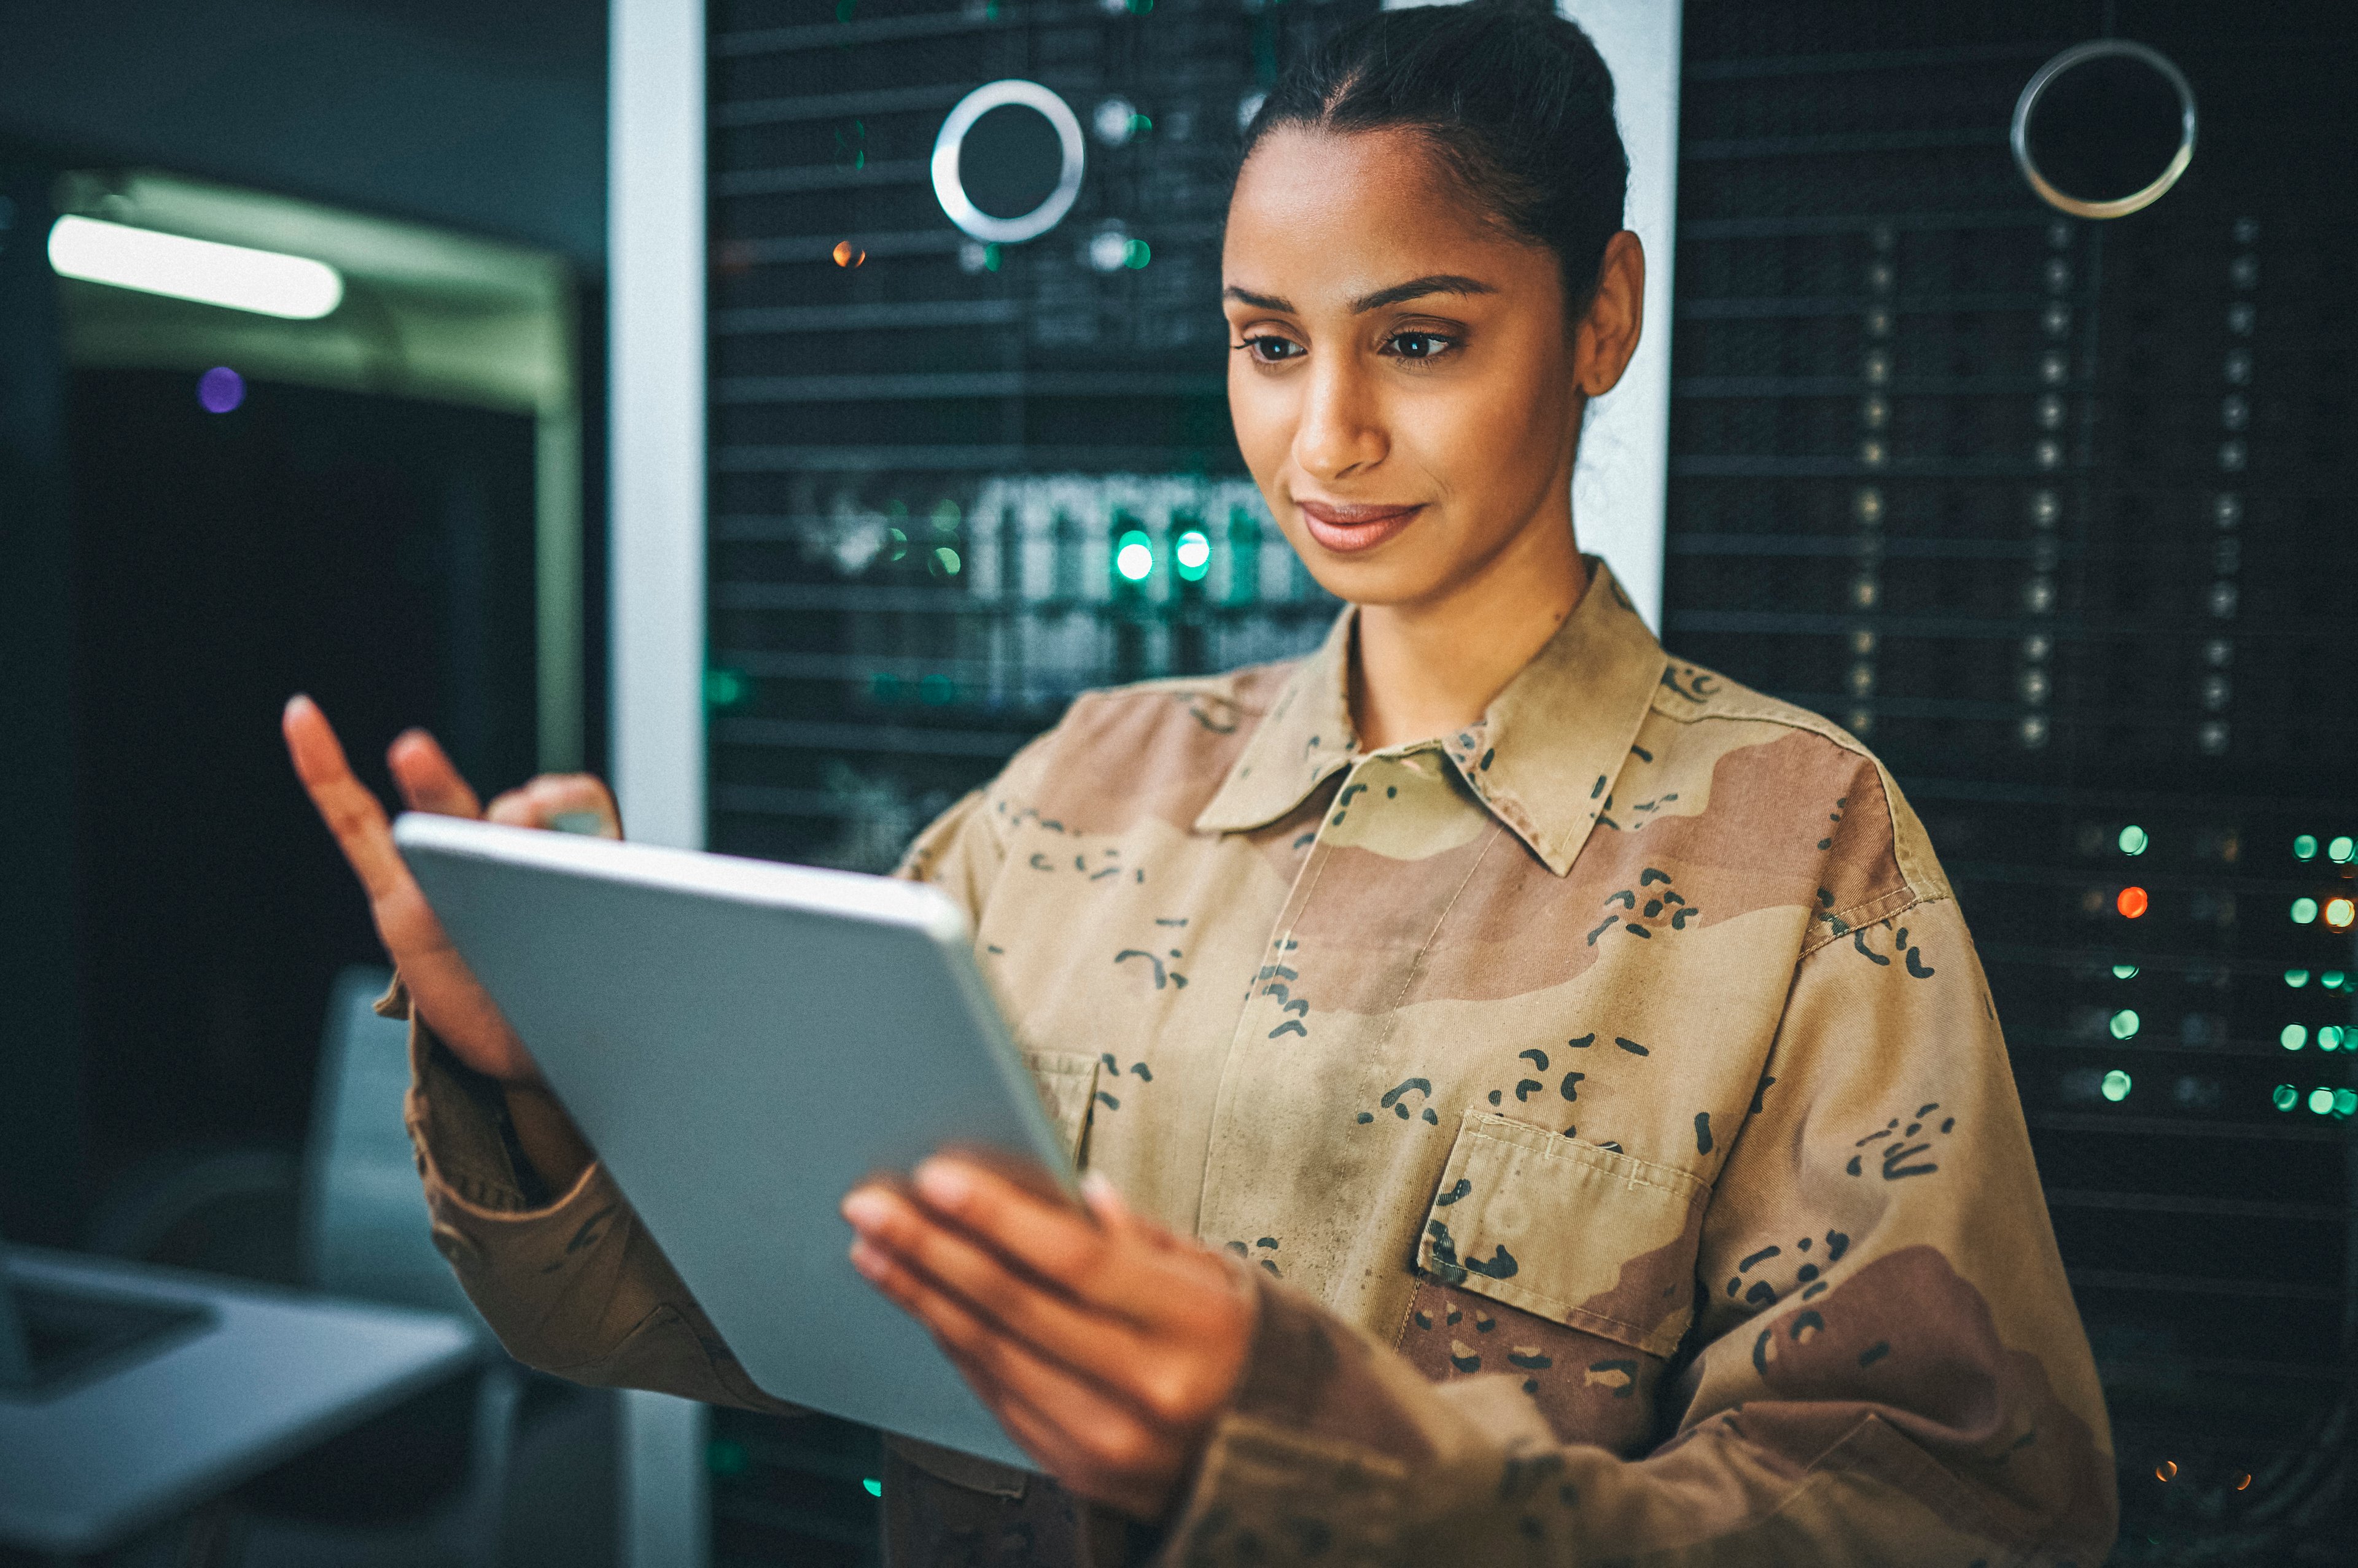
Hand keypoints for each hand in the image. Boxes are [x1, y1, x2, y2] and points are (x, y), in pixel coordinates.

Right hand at [280, 694, 620, 1084]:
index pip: (578, 804)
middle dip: (516, 819)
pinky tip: (302, 716)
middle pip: (510, 812)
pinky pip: (355, 825)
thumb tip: (561, 863)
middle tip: (520, 818)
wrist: (532, 1049)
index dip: (570, 801)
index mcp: (573, 858)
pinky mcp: (397, 900)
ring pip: (437, 814)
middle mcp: (512, 855)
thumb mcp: (611, 962)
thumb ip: (599, 914)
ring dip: (428, 780)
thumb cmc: (581, 995)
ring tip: (412, 752)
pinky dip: (325, 772)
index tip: (560, 811)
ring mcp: (449, 873)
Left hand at [840, 1160, 1255, 1519]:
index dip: (999, 1216)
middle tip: (870, 1205)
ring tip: (875, 1250)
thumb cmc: (1249, 1349)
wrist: (1289, 1461)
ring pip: (994, 1356)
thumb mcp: (1221, 1276)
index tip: (936, 1177)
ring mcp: (1112, 1442)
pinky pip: (999, 1399)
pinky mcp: (1082, 1475)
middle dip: (931, 1249)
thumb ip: (1142, 1239)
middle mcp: (1152, 1391)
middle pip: (1017, 1308)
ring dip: (923, 1298)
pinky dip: (955, 1347)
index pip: (1077, 1260)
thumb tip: (1073, 1195)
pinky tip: (923, 1306)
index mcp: (1198, 1327)